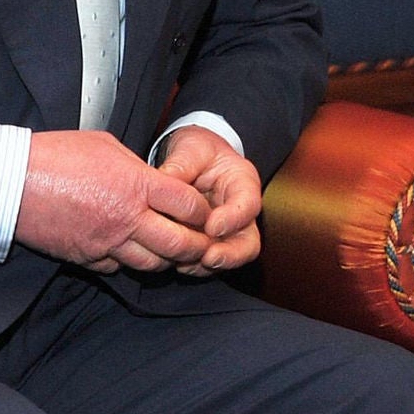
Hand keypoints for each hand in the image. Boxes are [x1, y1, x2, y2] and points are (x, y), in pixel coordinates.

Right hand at [17, 129, 210, 271]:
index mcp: (137, 185)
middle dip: (197, 246)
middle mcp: (127, 218)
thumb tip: (152, 178)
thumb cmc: (54, 156)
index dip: (202, 211)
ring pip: (152, 264)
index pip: (189, 206)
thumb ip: (136, 167)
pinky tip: (128, 251)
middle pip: (180, 244)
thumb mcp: (105, 146)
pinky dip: (127, 263)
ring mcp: (106, 242)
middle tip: (200, 243)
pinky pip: (118, 269)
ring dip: (165, 259)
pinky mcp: (86, 257)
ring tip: (168, 250)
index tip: (202, 211)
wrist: (10, 181)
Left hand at [154, 125, 264, 275]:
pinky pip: (209, 261)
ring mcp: (228, 232)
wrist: (193, 160)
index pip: (248, 205)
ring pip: (230, 258)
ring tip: (184, 263)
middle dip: (230, 255)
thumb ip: (181, 165)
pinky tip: (175, 262)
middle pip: (249, 243)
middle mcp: (241, 213)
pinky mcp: (211, 243)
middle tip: (207, 258)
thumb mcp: (191, 149)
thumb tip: (164, 180)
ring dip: (209, 264)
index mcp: (243, 184)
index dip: (234, 219)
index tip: (211, 226)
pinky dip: (194, 265)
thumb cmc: (198, 151)